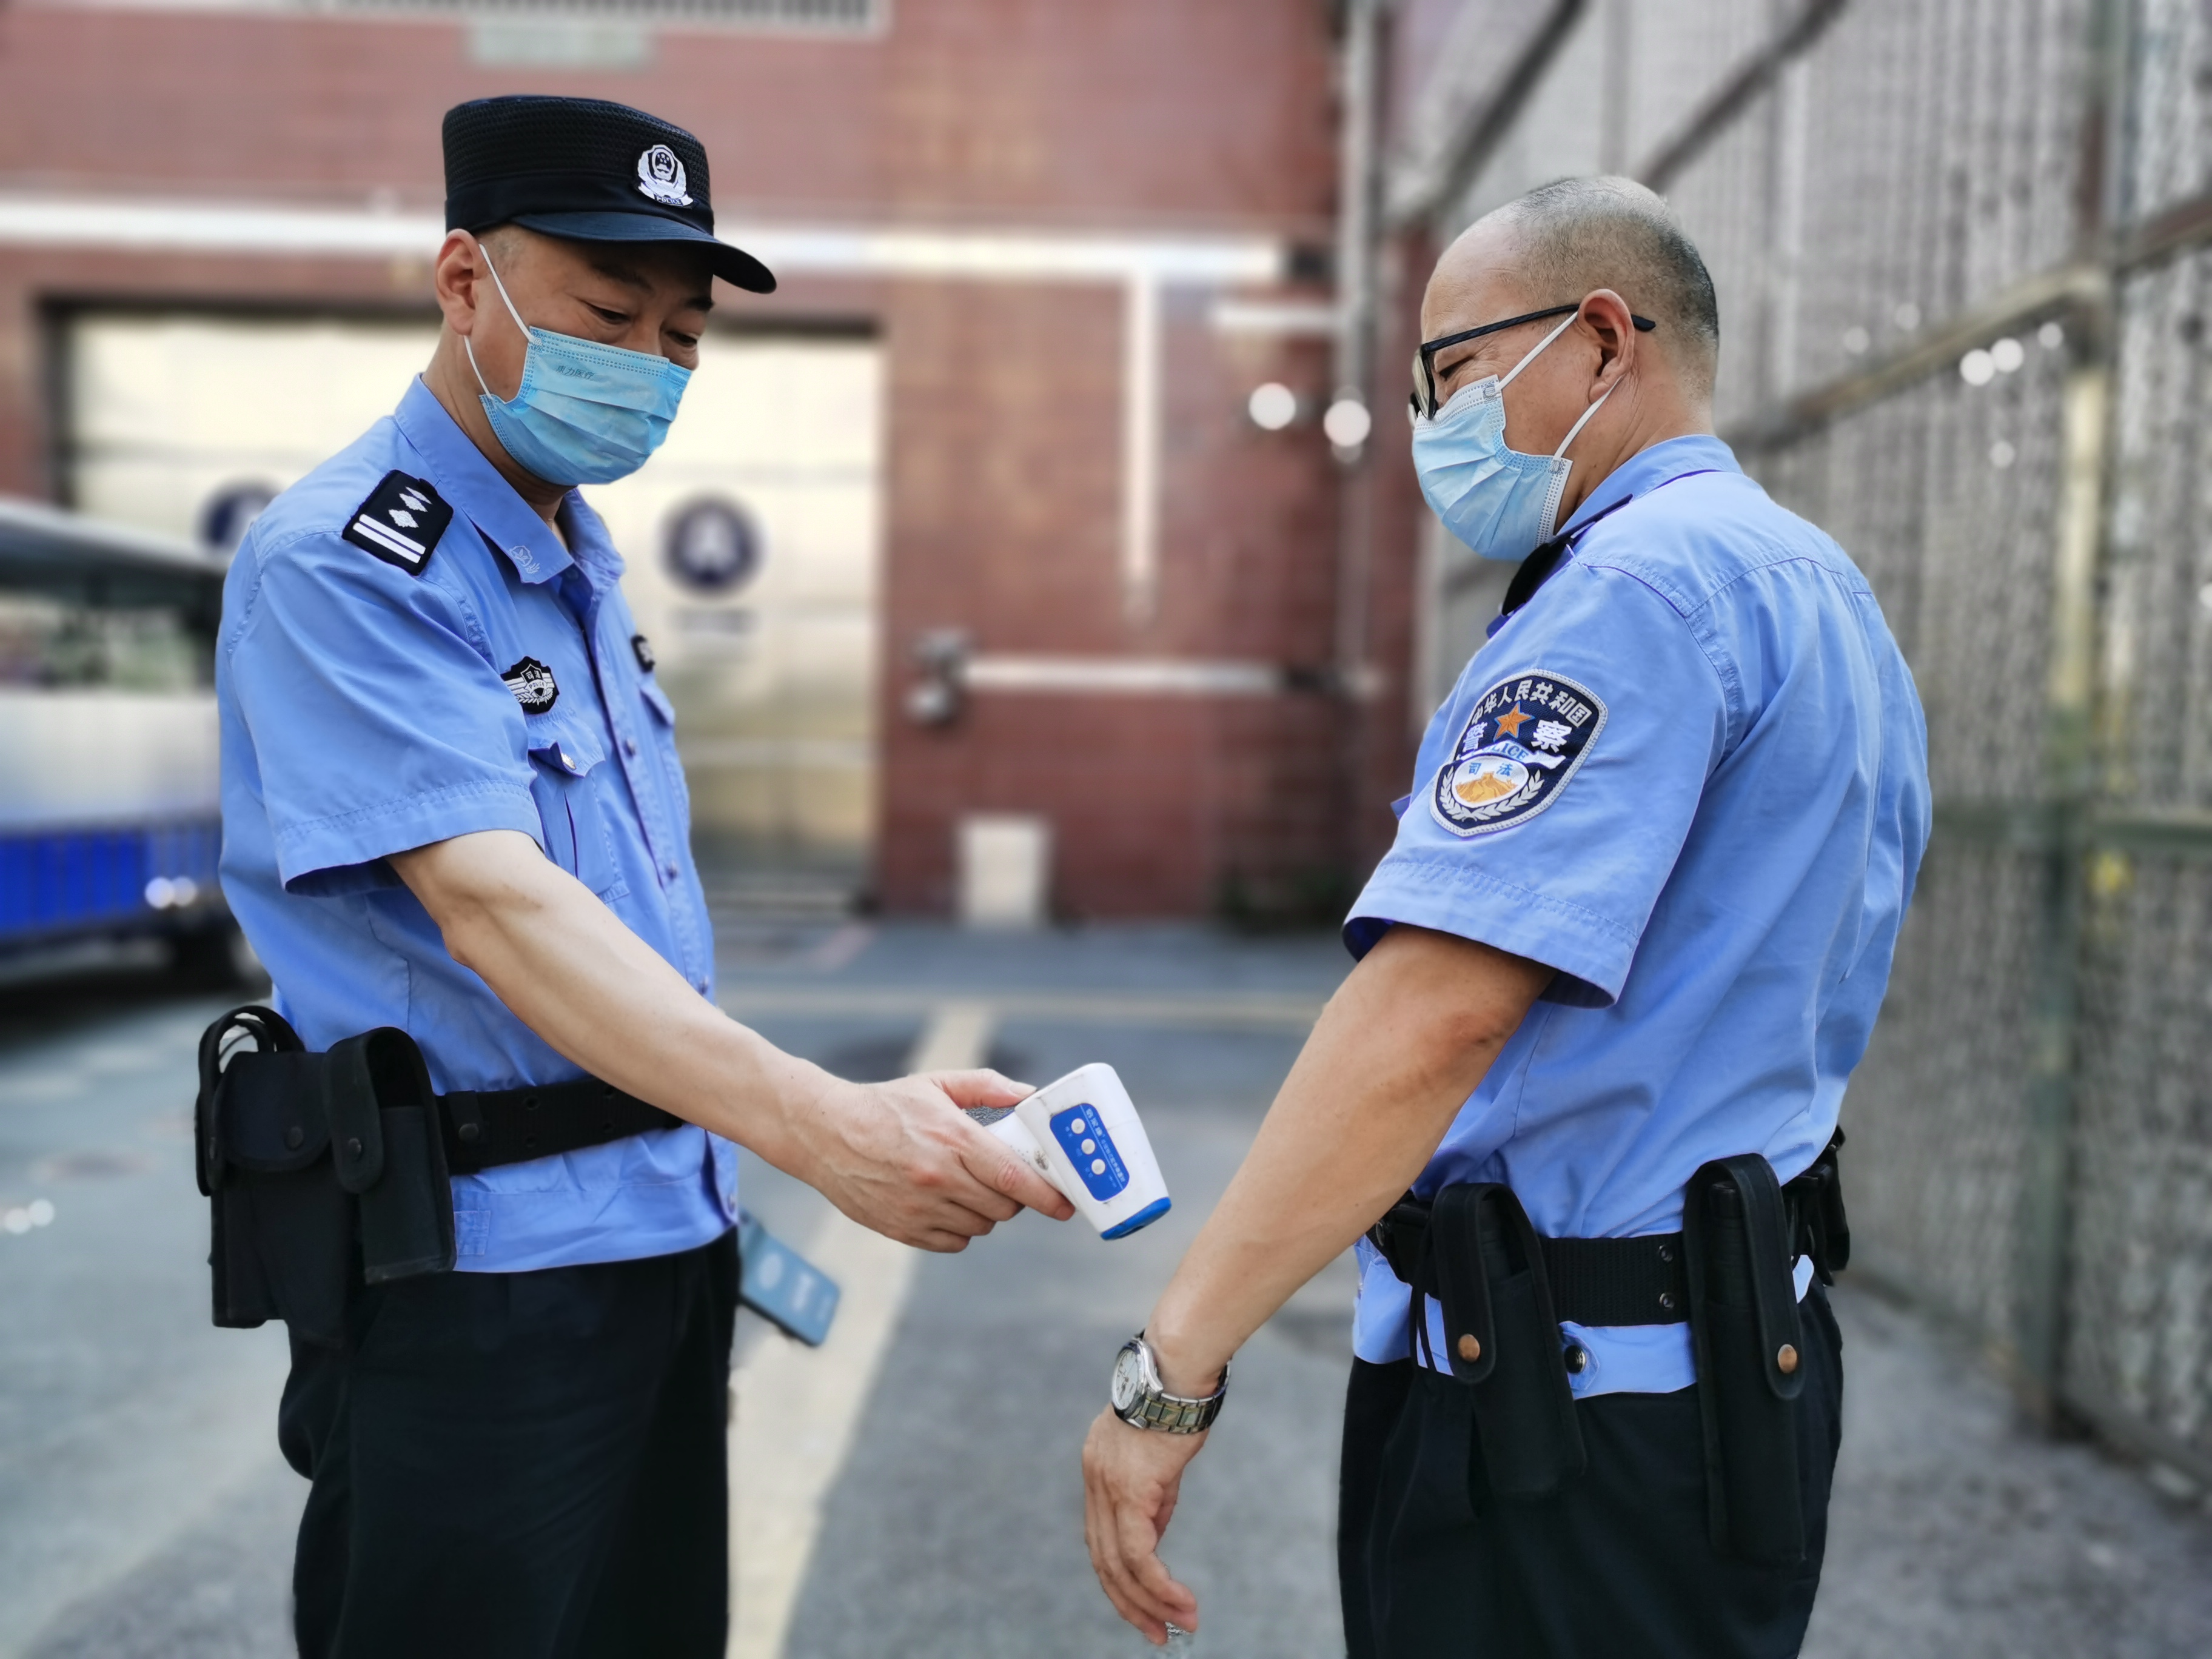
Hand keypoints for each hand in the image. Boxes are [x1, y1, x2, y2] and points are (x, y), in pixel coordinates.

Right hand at [794, 1067, 1075, 1249]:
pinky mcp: (901, 1229)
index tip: (1066, 1204)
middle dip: (1014, 1198)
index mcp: (952, 1139)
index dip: (1046, 1195)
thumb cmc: (885, 1106)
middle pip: (1002, 1207)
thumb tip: (1029, 1096)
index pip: (1012, 1176)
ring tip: (968, 1188)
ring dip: (985, 1213)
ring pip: (979, 1227)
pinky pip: (952, 1243)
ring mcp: (918, 1207)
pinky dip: (958, 1229)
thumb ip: (988, 1087)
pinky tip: (947, 1205)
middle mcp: (938, 1177)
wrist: (825, 1133)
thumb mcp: (938, 1084)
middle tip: (1005, 1182)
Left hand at [1082, 1408, 1204, 1644]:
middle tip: (1156, 1634)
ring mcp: (1107, 1486)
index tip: (1143, 1606)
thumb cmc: (1176, 1408)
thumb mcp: (1160, 1462)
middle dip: (1130, 1603)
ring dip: (1149, 1601)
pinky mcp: (1130, 1490)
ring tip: (1178, 1625)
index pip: (1100, 1539)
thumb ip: (1154, 1500)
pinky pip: (1139, 1552)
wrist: (1177, 1373)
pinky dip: (1158, 1583)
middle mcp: (1094, 1481)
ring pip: (1119, 1563)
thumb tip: (1155, 1538)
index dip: (1120, 1578)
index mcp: (1097, 1471)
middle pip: (1103, 1560)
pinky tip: (1179, 1601)